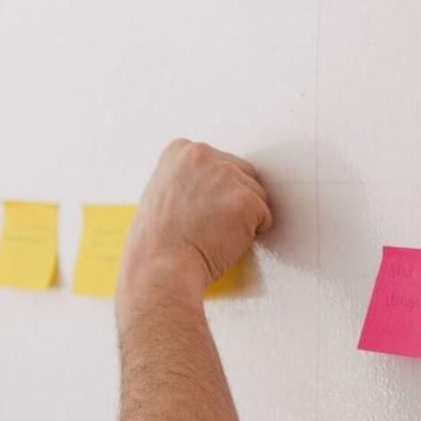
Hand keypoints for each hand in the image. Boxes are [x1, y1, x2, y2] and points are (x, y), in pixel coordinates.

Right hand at [122, 139, 272, 296]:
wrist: (160, 270)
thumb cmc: (155, 245)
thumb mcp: (160, 195)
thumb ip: (187, 181)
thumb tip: (209, 184)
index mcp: (180, 150)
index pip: (219, 161)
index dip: (214, 189)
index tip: (198, 208)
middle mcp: (203, 155)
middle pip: (242, 173)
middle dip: (233, 199)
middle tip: (210, 226)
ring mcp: (226, 176)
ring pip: (256, 195)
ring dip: (244, 217)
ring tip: (213, 235)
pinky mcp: (246, 200)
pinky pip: (265, 218)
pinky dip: (252, 235)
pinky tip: (224, 242)